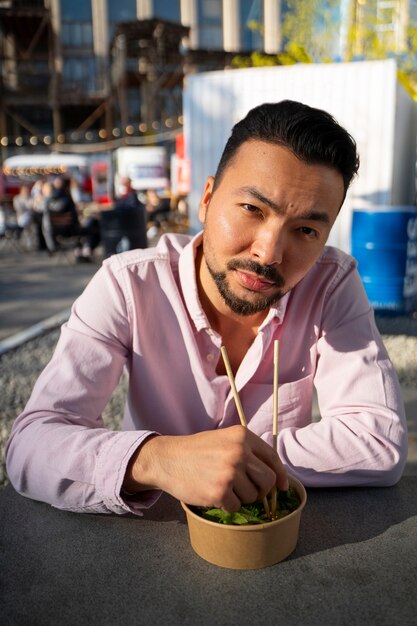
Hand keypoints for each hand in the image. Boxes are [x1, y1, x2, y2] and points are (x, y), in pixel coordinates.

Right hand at [123, 426, 287, 511]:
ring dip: (241, 497)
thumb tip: (275, 476)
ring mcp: (230, 472)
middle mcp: (239, 452)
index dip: (281, 476)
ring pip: (253, 496)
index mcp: (242, 436)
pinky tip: (213, 493)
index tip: (282, 487)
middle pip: (268, 480)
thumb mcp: (224, 440)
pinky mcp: (220, 491)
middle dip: (261, 490)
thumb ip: (248, 451)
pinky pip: (236, 507)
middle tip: (246, 490)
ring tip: (222, 486)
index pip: (272, 458)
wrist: (167, 459)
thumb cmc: (197, 451)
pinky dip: (227, 505)